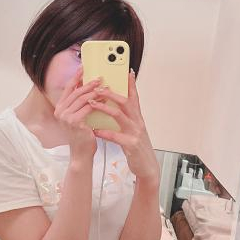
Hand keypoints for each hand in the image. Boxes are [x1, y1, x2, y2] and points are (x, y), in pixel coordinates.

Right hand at [54, 64, 103, 167]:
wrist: (82, 152)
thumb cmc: (82, 134)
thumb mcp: (78, 116)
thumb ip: (80, 103)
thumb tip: (89, 86)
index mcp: (60, 108)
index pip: (68, 88)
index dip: (76, 77)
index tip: (84, 68)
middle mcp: (60, 111)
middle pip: (76, 91)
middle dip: (89, 83)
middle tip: (100, 78)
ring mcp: (66, 117)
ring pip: (82, 98)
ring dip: (95, 91)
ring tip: (105, 87)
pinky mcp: (74, 122)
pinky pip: (88, 107)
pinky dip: (98, 102)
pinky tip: (105, 99)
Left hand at [89, 69, 159, 184]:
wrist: (147, 167)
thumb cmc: (137, 148)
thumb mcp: (133, 130)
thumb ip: (126, 118)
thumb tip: (114, 107)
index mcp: (137, 118)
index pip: (134, 97)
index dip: (131, 84)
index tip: (127, 72)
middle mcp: (137, 122)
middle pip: (125, 102)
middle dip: (111, 93)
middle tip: (98, 87)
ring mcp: (135, 133)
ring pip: (120, 115)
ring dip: (105, 108)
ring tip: (92, 103)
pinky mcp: (131, 145)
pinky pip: (116, 136)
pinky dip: (104, 133)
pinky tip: (95, 131)